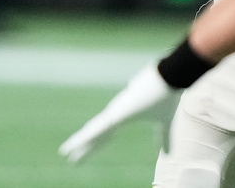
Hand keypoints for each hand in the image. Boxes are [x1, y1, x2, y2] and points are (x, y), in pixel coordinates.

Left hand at [58, 63, 180, 163]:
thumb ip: (163, 138)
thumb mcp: (164, 123)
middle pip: (96, 135)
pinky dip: (87, 136)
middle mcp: (116, 113)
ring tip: (64, 152)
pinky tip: (75, 144)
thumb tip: (167, 154)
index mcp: (123, 116)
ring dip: (79, 143)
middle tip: (68, 157)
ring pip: (93, 131)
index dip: (94, 145)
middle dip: (83, 147)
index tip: (80, 154)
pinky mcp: (119, 111)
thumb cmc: (166, 96)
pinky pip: (100, 127)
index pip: (105, 135)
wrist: (170, 77)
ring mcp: (116, 111)